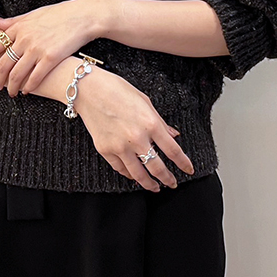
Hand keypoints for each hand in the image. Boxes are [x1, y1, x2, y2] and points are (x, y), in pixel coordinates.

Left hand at [0, 0, 112, 96]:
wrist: (84, 16)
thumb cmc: (60, 14)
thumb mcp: (33, 14)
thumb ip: (13, 21)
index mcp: (19, 27)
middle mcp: (25, 38)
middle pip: (3, 64)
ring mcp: (37, 49)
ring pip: (16, 75)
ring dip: (12, 87)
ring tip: (12, 93)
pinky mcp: (50, 58)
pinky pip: (35, 78)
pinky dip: (29, 87)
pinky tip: (28, 91)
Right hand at [76, 69, 194, 191]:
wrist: (88, 89)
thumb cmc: (116, 89)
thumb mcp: (144, 100)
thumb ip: (160, 121)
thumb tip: (173, 135)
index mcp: (150, 123)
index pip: (173, 150)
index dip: (183, 163)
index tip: (188, 169)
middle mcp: (136, 138)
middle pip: (157, 167)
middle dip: (167, 178)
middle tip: (172, 183)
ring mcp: (119, 146)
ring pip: (138, 174)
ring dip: (149, 183)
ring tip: (155, 187)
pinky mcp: (105, 150)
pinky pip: (120, 168)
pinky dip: (129, 175)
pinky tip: (134, 176)